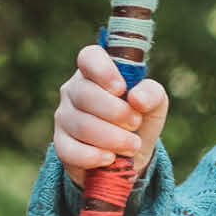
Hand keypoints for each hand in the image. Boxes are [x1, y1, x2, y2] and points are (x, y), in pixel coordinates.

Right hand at [54, 43, 168, 189]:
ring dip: (112, 138)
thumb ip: (151, 94)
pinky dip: (93, 156)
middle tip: (135, 123)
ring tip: (132, 145)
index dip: (104, 71)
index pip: (89, 57)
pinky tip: (109, 158)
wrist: (129, 156)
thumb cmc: (139, 118)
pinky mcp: (61, 144)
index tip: (121, 88)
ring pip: (81, 124)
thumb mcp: (154, 104)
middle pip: (85, 94)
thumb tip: (136, 98)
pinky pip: (69, 150)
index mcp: (96, 71)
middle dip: (116, 112)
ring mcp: (64, 116)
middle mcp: (74, 89)